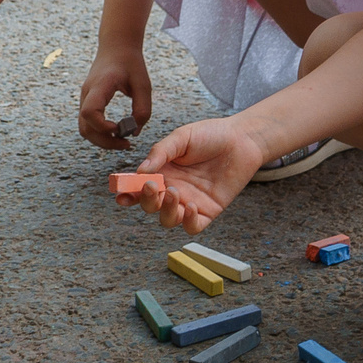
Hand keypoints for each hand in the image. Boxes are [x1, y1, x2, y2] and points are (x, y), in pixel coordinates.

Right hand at [77, 42, 150, 149]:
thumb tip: (134, 133)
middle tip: (126, 144)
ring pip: (84, 128)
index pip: (90, 112)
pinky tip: (117, 132)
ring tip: (122, 141)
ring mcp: (85, 98)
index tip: (120, 130)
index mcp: (100, 85)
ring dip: (101, 140)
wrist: (116, 46)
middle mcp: (87, 93)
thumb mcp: (143, 85)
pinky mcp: (88, 102)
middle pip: (85, 127)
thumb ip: (142, 110)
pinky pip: (88, 123)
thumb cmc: (131, 63)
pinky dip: (100, 132)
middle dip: (104, 141)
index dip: (103, 127)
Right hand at [126, 118, 269, 230]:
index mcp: (162, 172)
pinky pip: (192, 226)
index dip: (126, 193)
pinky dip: (187, 221)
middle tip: (153, 187)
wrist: (242, 139)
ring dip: (166, 210)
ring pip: (168, 220)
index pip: (139, 188)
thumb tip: (140, 171)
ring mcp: (189, 202)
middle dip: (147, 200)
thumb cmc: (211, 135)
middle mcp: (173, 189)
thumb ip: (160, 153)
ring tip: (176, 193)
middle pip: (150, 206)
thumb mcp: (181, 138)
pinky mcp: (208, 211)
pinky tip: (191, 206)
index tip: (120, 193)